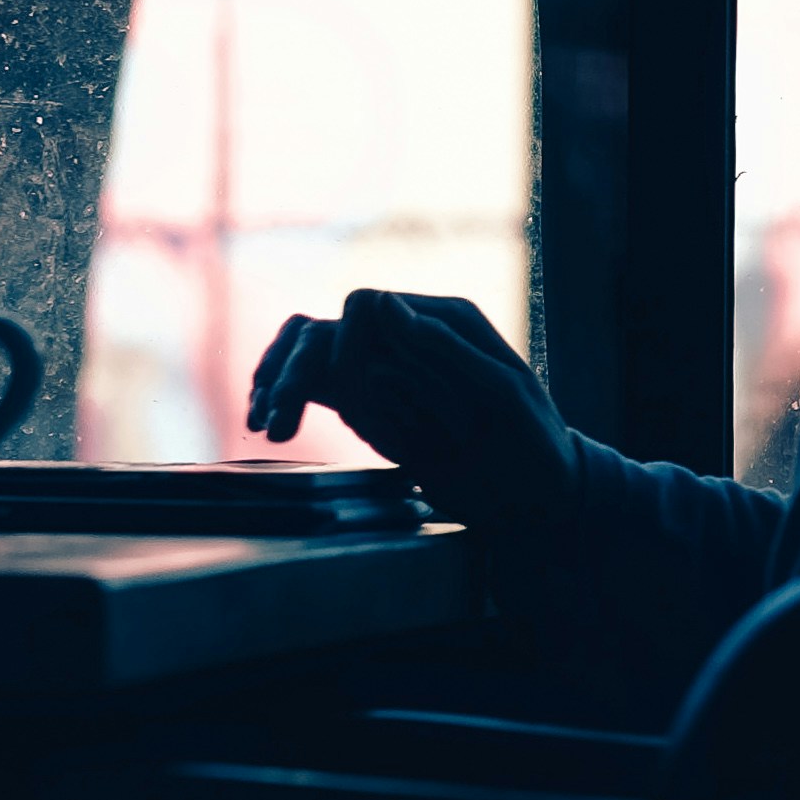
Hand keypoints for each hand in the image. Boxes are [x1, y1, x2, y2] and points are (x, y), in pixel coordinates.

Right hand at [249, 290, 571, 534]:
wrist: (534, 498)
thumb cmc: (532, 444)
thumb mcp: (500, 396)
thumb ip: (443, 348)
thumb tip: (380, 301)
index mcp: (442, 322)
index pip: (367, 306)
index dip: (347, 342)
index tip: (350, 388)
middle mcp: (406, 339)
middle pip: (330, 332)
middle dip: (293, 372)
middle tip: (271, 421)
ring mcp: (387, 373)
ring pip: (315, 358)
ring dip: (282, 382)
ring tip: (265, 424)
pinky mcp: (373, 407)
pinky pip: (319, 389)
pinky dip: (288, 397)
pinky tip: (267, 423)